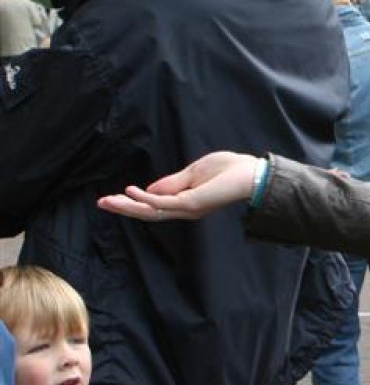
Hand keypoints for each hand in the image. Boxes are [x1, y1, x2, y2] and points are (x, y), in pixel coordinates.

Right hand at [97, 151, 259, 221]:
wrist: (252, 173)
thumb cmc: (229, 170)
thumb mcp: (194, 173)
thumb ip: (172, 183)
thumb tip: (149, 190)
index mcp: (186, 202)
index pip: (154, 206)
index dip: (133, 203)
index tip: (114, 197)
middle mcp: (185, 209)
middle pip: (148, 213)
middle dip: (124, 208)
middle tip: (102, 203)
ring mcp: (188, 208)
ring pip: (151, 211)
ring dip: (127, 206)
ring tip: (107, 201)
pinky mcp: (192, 203)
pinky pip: (162, 202)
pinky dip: (145, 198)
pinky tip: (130, 191)